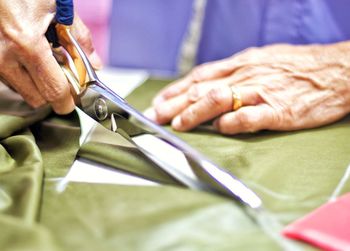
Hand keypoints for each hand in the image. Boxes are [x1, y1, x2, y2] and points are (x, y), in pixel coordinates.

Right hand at [0, 0, 100, 113]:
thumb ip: (80, 38)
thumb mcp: (59, 6)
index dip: (68, 100)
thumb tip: (95, 64)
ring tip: (44, 59)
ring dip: (37, 83)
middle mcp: (4, 56)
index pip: (54, 91)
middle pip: (38, 99)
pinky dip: (22, 73)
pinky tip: (28, 56)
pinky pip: (8, 78)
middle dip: (54, 93)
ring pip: (22, 90)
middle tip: (64, 76)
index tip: (75, 99)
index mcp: (27, 44)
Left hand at [145, 42, 349, 133]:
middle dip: (175, 103)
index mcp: (241, 64)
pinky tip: (219, 129)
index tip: (159, 101)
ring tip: (177, 124)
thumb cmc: (297, 67)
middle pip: (202, 89)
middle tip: (155, 116)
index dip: (176, 90)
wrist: (337, 70)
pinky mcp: (280, 110)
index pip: (199, 77)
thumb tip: (210, 89)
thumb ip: (235, 75)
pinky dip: (232, 123)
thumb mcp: (261, 61)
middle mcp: (246, 75)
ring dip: (195, 112)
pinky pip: (251, 116)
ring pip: (220, 99)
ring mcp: (262, 92)